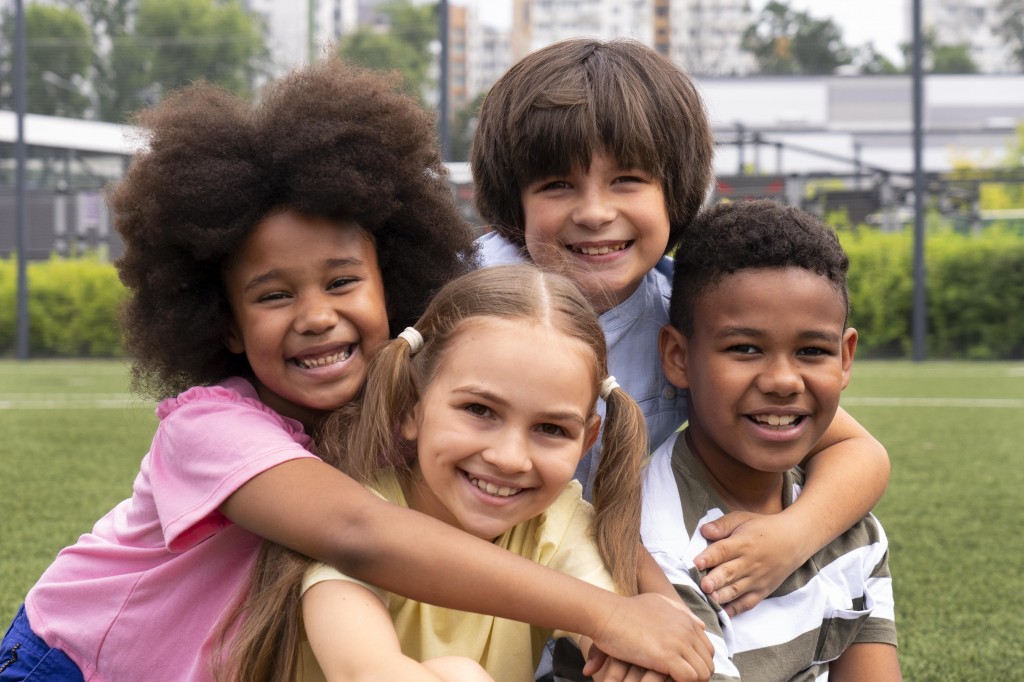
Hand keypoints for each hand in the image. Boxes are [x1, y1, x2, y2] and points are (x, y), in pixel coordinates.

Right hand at [586, 593, 712, 681]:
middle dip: (697, 674)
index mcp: (686, 620)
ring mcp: (678, 643)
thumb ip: (680, 611)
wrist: (607, 614)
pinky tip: (666, 681)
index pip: (707, 648)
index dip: (698, 662)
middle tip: (679, 679)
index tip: (684, 669)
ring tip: (673, 681)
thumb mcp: (658, 602)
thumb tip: (701, 624)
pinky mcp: (668, 657)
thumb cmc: (626, 610)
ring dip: (690, 680)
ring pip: (703, 673)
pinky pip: (690, 678)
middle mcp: (687, 630)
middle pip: (708, 662)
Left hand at [694, 511, 807, 616]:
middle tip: (703, 586)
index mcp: (742, 543)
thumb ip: (722, 525)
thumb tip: (704, 530)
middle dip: (715, 580)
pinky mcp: (762, 591)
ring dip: (722, 596)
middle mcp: (749, 563)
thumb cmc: (763, 528)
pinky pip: (748, 603)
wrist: (793, 541)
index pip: (723, 550)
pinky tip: (724, 613)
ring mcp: (756, 579)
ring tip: (710, 599)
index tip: (696, 563)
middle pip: (729, 572)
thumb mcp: (742, 519)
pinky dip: (736, 609)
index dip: (709, 557)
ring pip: (737, 590)